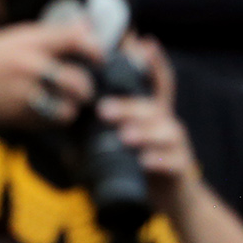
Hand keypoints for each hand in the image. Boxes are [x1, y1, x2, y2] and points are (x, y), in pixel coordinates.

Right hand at [0, 20, 101, 127]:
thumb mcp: (11, 40)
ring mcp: (22, 92)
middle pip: (79, 80)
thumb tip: (87, 27)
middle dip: (85, 90)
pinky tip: (42, 115)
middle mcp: (27, 64)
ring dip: (70, 110)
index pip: (75, 39)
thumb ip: (48, 35)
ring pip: (68, 108)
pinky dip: (51, 122)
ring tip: (63, 107)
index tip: (99, 60)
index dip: (95, 50)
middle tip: (82, 93)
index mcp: (26, 40)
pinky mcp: (17, 115)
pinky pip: (50, 123)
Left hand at [99, 38, 199, 211]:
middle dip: (128, 106)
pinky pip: (173, 162)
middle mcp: (166, 123)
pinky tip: (143, 161)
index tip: (143, 41)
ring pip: (165, 131)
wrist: (171, 200)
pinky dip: (158, 161)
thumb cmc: (139, 163)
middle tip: (103, 110)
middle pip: (151, 107)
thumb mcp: (119, 141)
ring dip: (143, 132)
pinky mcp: (181, 169)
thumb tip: (61, 120)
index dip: (152, 62)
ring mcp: (177, 145)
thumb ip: (97, 129)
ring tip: (124, 136)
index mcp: (151, 113)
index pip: (155, 82)